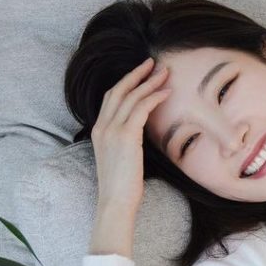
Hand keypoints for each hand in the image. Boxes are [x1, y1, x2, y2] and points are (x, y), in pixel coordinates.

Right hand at [89, 57, 170, 217]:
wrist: (116, 202)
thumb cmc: (122, 183)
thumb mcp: (120, 155)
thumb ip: (125, 138)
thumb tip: (141, 126)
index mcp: (98, 130)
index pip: (111, 97)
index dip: (126, 81)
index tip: (142, 72)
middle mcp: (102, 126)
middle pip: (118, 90)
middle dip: (136, 74)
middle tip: (153, 63)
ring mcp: (112, 130)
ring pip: (131, 96)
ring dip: (149, 82)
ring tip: (165, 73)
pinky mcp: (126, 136)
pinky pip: (141, 108)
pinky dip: (154, 96)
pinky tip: (166, 92)